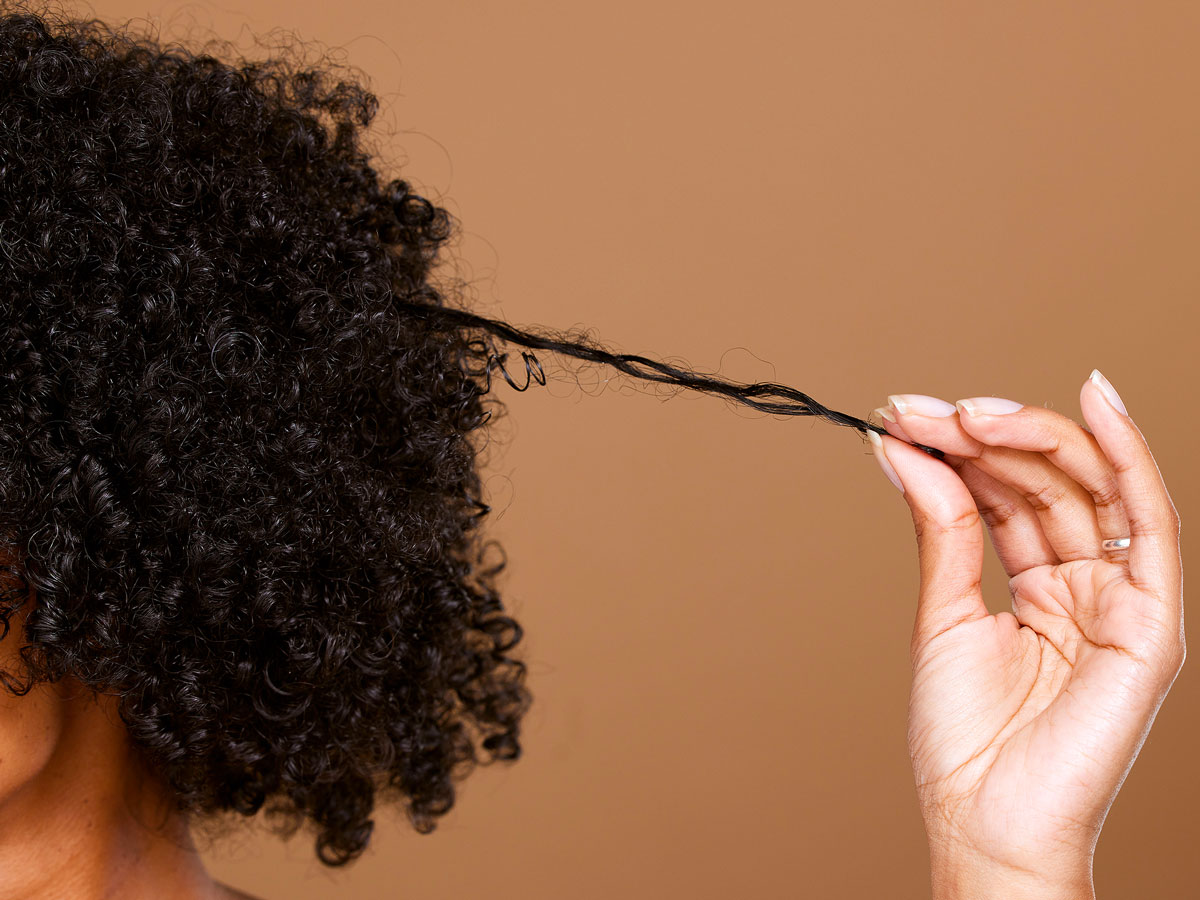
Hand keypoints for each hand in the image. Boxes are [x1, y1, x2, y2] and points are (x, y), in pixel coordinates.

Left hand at [868, 371, 1183, 899]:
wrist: (984, 822)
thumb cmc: (964, 740)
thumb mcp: (942, 614)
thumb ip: (941, 527)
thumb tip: (903, 449)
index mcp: (1039, 590)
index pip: (1004, 494)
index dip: (955, 450)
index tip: (898, 416)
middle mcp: (1086, 586)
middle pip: (1043, 481)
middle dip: (980, 436)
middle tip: (917, 411)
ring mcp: (1121, 599)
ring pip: (1088, 487)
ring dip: (1027, 435)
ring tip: (961, 413)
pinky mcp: (1151, 619)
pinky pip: (1150, 520)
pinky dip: (1127, 453)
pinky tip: (1096, 396)